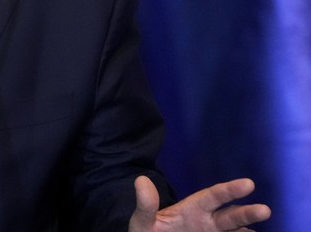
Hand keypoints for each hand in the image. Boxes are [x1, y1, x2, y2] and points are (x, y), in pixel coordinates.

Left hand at [129, 175, 270, 231]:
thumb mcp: (143, 220)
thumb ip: (146, 205)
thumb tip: (141, 180)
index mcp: (192, 210)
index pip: (213, 197)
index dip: (229, 190)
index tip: (248, 184)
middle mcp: (208, 223)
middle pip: (230, 217)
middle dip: (247, 213)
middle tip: (265, 209)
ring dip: (248, 231)